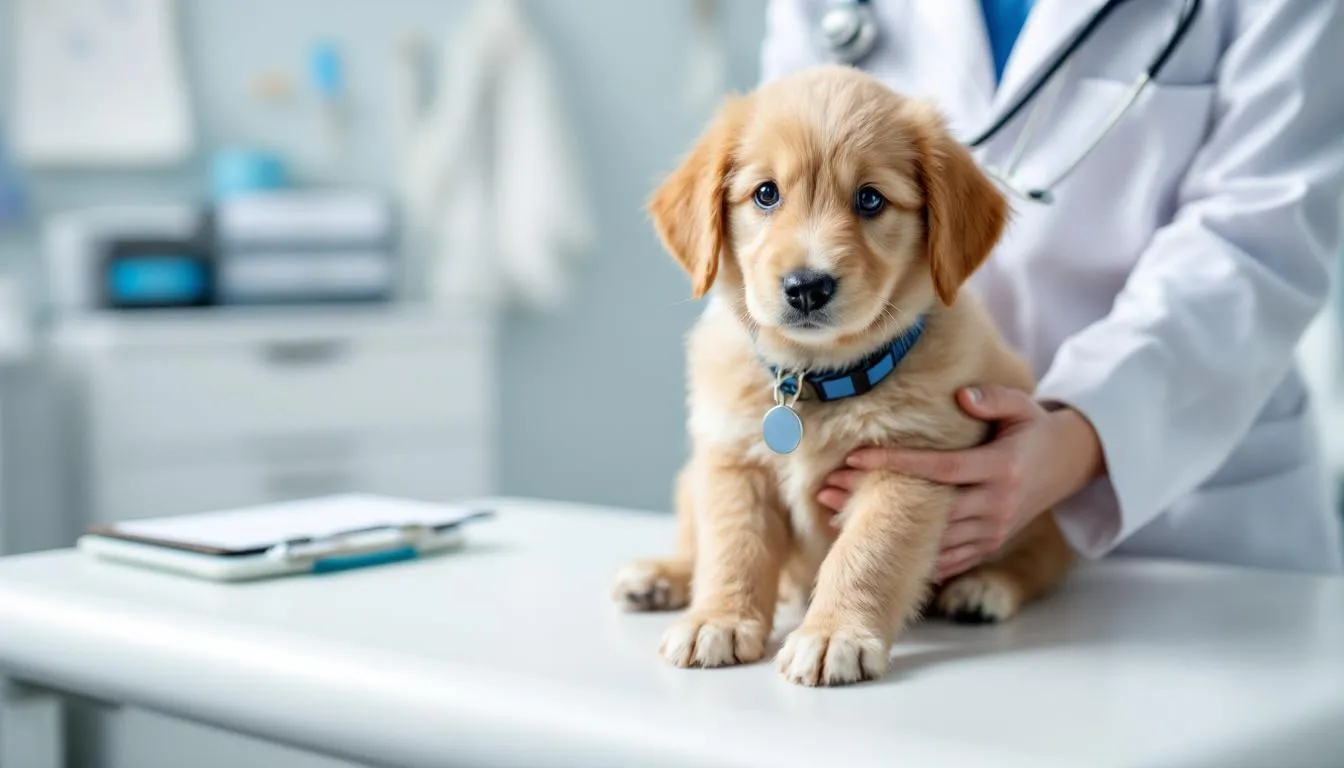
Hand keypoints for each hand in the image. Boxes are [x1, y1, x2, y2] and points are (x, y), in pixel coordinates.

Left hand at [818, 385, 1102, 581]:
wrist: (1068, 467)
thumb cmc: (1034, 430)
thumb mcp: (1023, 407)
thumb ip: (993, 399)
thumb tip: (961, 397)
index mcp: (1002, 468)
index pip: (940, 467)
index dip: (896, 463)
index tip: (854, 457)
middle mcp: (996, 505)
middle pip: (926, 507)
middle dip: (873, 500)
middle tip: (826, 491)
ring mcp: (992, 531)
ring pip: (930, 538)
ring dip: (883, 530)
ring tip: (834, 518)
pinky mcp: (988, 546)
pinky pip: (945, 558)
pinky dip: (910, 554)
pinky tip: (872, 543)